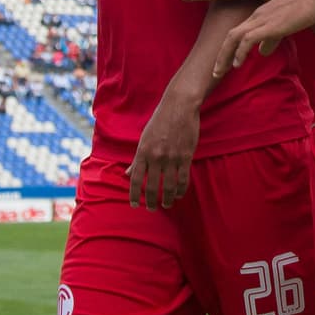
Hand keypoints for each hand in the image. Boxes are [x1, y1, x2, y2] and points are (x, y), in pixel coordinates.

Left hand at [126, 90, 199, 209]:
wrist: (179, 106)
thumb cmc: (160, 121)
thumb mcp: (144, 138)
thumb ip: (137, 158)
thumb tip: (128, 174)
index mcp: (142, 151)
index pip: (135, 179)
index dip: (134, 195)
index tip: (134, 205)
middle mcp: (156, 157)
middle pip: (152, 186)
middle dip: (151, 201)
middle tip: (151, 208)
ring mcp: (171, 158)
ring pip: (169, 186)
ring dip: (168, 199)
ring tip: (167, 204)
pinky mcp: (185, 156)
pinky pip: (183, 179)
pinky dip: (181, 190)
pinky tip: (179, 195)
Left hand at [213, 0, 314, 75]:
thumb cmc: (305, 8)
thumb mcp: (284, 27)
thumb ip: (272, 39)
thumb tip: (261, 52)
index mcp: (258, 16)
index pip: (236, 34)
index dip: (227, 51)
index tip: (224, 66)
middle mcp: (255, 17)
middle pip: (229, 36)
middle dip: (220, 56)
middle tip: (215, 73)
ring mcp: (262, 19)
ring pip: (234, 38)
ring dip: (225, 57)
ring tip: (220, 72)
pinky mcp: (270, 25)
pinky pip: (248, 39)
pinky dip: (240, 52)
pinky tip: (238, 64)